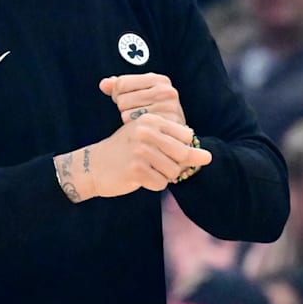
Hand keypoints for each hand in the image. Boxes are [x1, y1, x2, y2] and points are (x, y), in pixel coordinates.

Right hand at [54, 113, 211, 201]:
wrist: (94, 165)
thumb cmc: (126, 151)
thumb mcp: (150, 138)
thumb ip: (179, 145)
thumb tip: (208, 157)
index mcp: (152, 119)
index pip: (187, 136)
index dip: (181, 148)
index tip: (165, 150)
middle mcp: (146, 132)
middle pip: (183, 154)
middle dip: (175, 164)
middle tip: (156, 164)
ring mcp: (140, 150)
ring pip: (173, 172)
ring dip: (163, 176)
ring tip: (146, 169)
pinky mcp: (135, 169)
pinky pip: (160, 184)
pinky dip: (153, 185)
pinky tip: (139, 178)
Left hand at [99, 73, 185, 124]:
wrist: (173, 135)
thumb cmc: (153, 111)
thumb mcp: (138, 93)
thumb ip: (118, 86)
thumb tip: (103, 84)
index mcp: (160, 80)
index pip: (121, 83)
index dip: (118, 93)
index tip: (129, 99)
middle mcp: (167, 92)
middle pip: (122, 99)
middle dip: (125, 107)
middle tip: (137, 112)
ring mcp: (167, 110)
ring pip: (125, 113)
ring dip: (128, 119)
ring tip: (141, 120)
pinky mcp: (163, 126)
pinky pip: (132, 127)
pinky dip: (133, 129)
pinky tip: (143, 129)